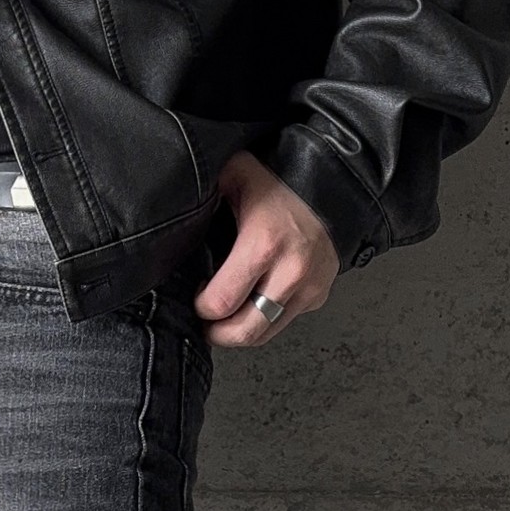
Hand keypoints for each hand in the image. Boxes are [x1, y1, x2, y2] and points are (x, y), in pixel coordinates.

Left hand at [192, 151, 339, 347]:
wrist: (333, 182)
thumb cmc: (283, 178)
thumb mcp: (236, 176)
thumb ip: (206, 199)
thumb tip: (176, 219)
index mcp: (264, 244)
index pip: (222, 303)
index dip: (201, 308)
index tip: (197, 298)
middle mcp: (290, 272)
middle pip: (244, 332)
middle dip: (217, 333)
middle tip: (205, 323)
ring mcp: (308, 288)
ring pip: (264, 334)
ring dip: (240, 333)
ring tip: (226, 319)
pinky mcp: (318, 296)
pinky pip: (283, 322)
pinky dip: (263, 320)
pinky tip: (251, 303)